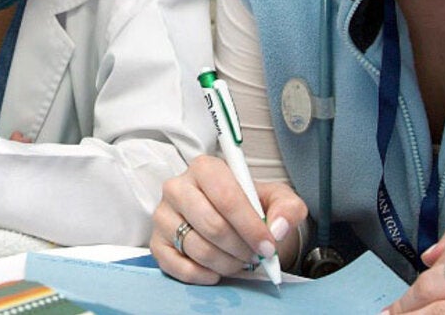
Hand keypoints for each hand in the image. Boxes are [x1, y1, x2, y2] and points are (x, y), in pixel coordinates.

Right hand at [151, 155, 305, 284]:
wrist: (233, 222)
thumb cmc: (252, 207)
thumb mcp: (279, 200)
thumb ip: (288, 208)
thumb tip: (276, 229)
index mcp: (205, 168)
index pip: (227, 198)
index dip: (251, 226)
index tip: (268, 245)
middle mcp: (177, 187)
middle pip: (212, 225)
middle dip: (240, 248)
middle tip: (254, 256)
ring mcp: (163, 216)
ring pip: (197, 248)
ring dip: (226, 263)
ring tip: (239, 261)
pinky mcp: (156, 242)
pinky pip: (178, 266)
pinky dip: (203, 275)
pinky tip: (217, 271)